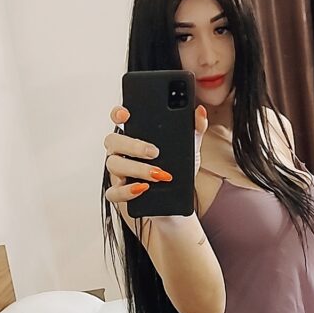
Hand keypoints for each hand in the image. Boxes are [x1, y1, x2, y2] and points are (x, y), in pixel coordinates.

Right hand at [104, 103, 207, 235]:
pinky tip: (143, 188)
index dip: (117, 113)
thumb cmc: (176, 172)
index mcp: (135, 137)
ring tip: (158, 174)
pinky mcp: (119, 193)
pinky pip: (114, 192)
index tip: (125, 114)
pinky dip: (126, 191)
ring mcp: (118, 173)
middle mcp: (122, 153)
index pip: (118, 119)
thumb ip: (195, 129)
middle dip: (133, 145)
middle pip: (113, 141)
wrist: (176, 201)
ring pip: (114, 165)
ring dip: (137, 169)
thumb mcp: (189, 148)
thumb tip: (200, 111)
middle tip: (154, 152)